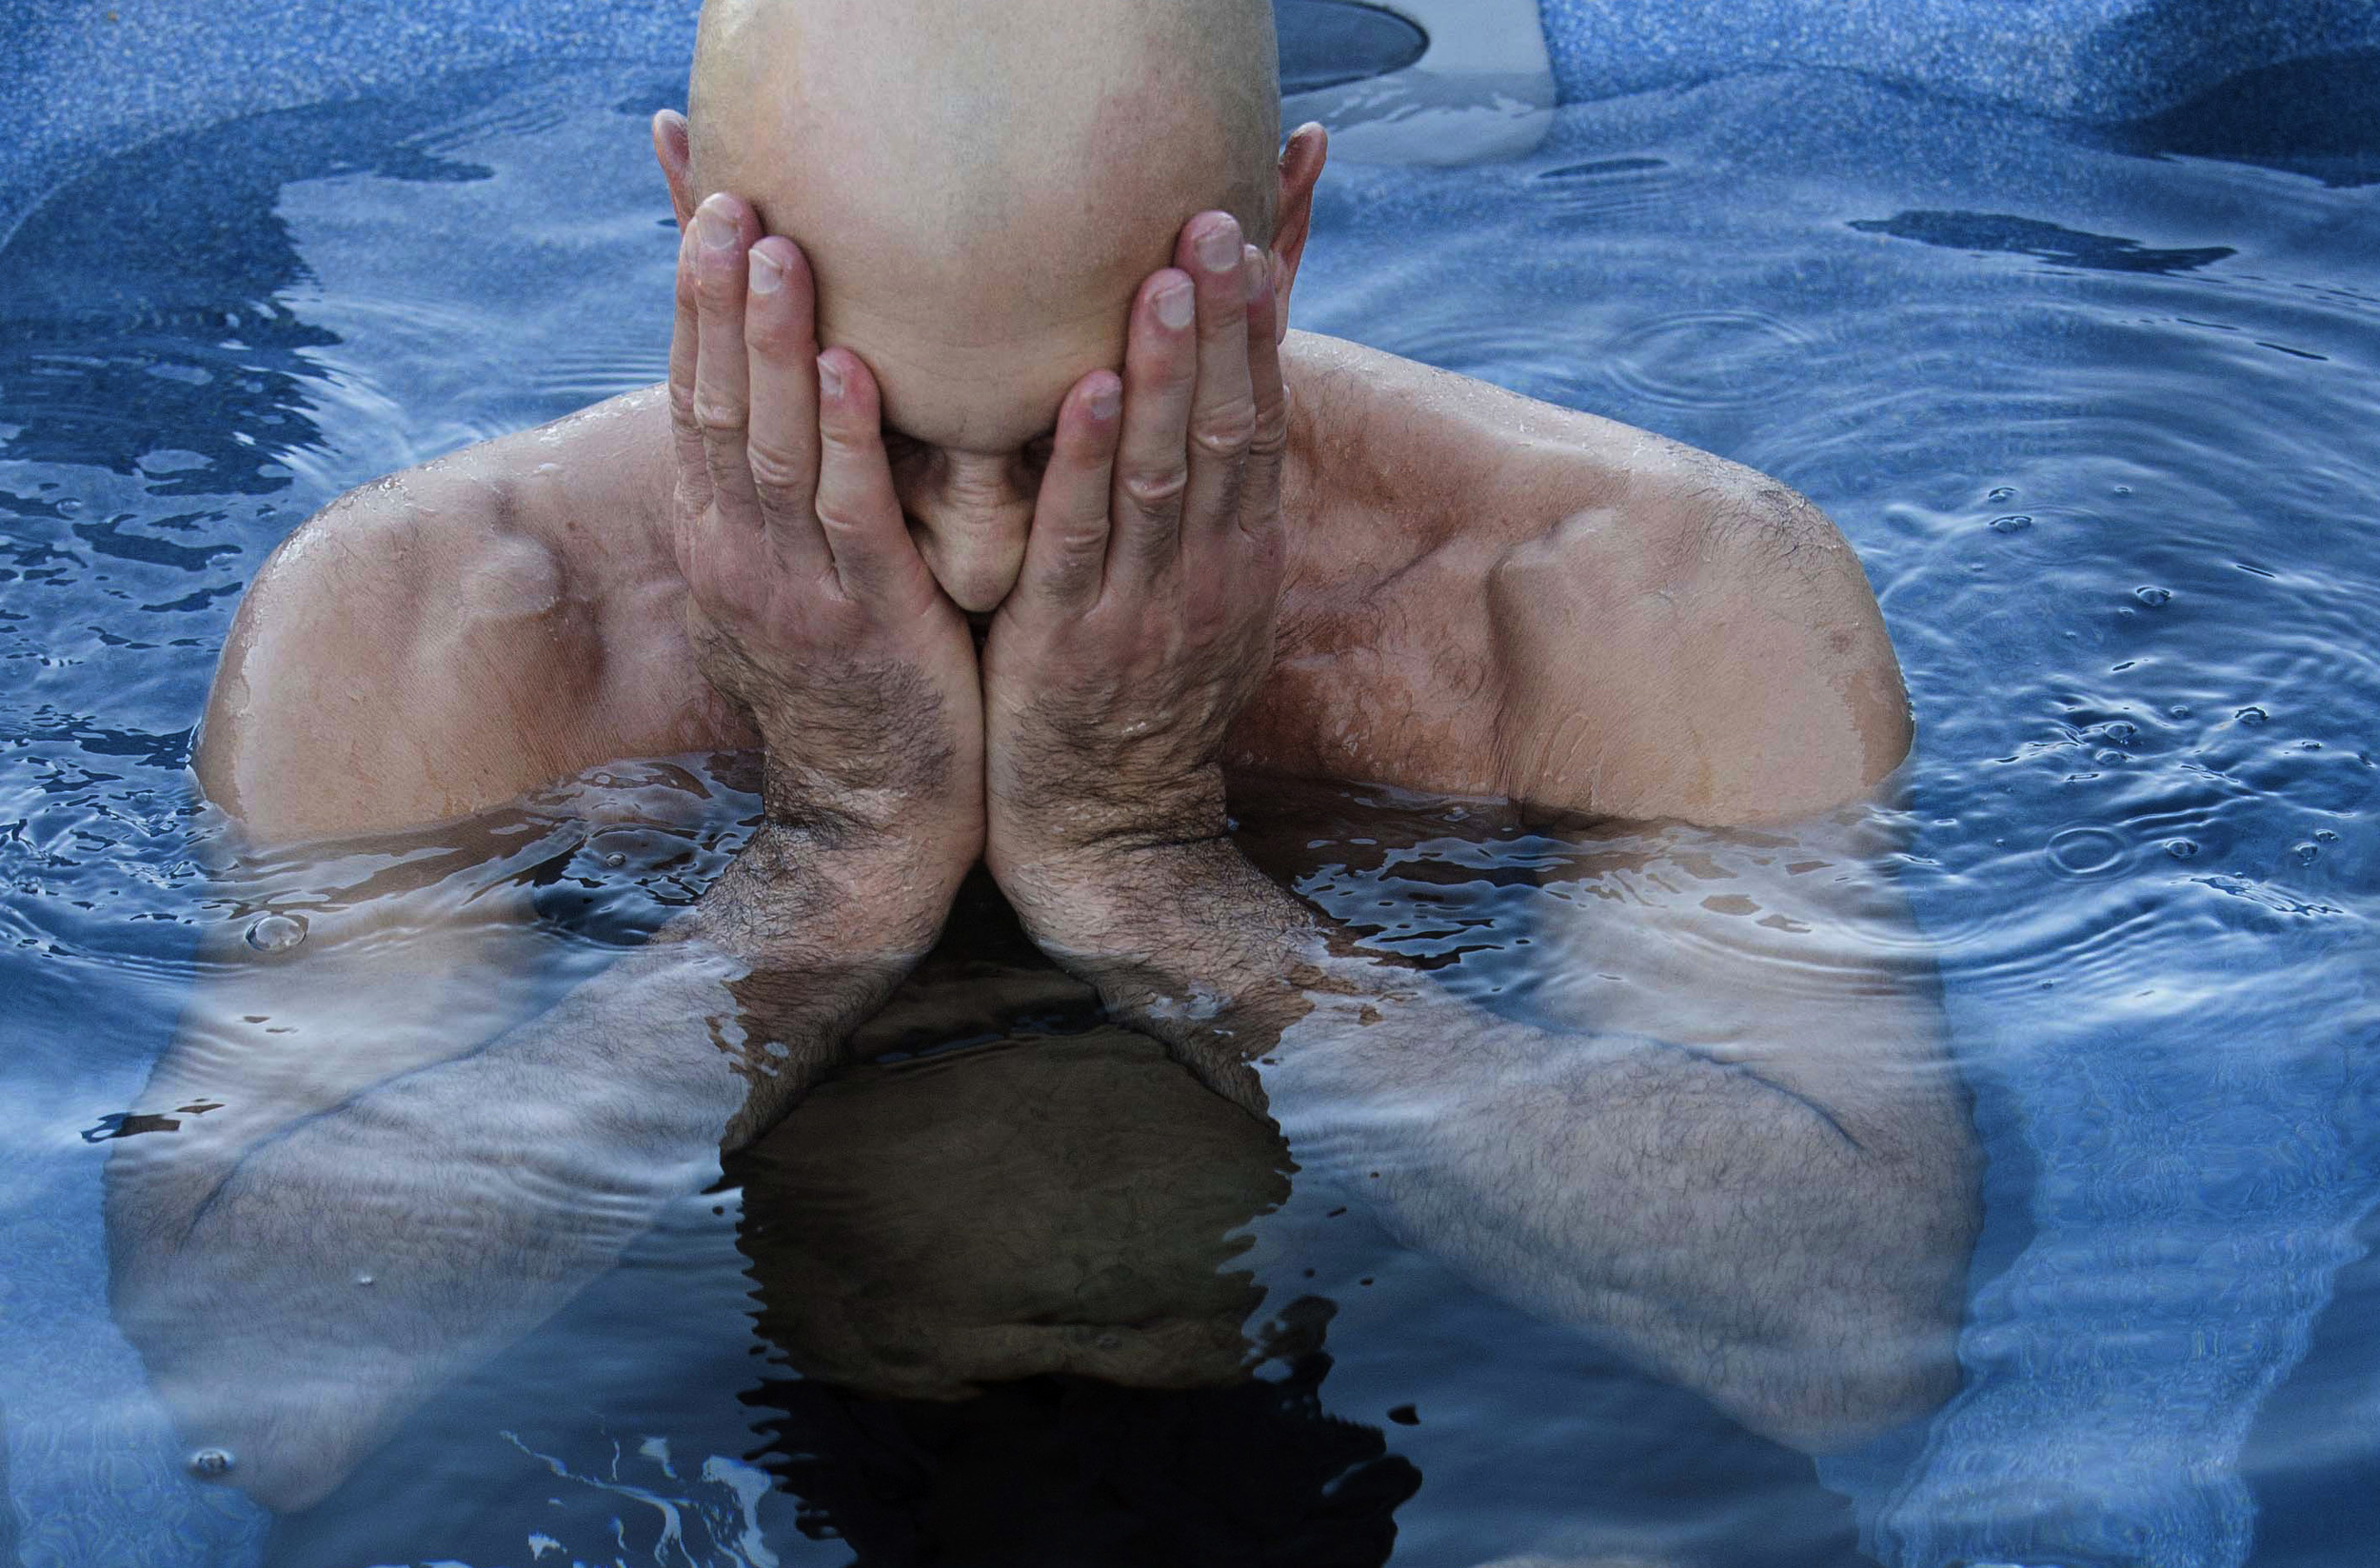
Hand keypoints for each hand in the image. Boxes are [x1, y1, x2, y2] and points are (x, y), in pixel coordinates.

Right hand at [668, 194, 981, 870]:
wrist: (875, 815)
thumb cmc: (857, 684)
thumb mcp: (796, 580)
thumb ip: (791, 497)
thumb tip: (797, 404)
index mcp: (722, 537)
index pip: (695, 399)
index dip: (699, 305)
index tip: (712, 208)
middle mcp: (740, 554)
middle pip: (717, 405)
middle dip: (720, 300)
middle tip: (731, 198)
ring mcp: (797, 589)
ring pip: (772, 447)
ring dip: (770, 345)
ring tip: (776, 250)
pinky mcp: (869, 622)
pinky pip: (852, 517)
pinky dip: (846, 440)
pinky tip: (846, 369)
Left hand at [981, 211, 1286, 927]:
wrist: (1111, 834)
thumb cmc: (1141, 701)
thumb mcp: (1200, 601)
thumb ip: (1204, 510)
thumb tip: (1206, 409)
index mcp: (1241, 552)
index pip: (1258, 416)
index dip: (1257, 325)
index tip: (1251, 230)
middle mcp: (1209, 570)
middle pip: (1226, 424)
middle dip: (1223, 320)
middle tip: (1212, 219)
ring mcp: (1145, 605)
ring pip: (1162, 469)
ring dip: (1163, 370)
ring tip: (1162, 277)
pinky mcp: (1073, 640)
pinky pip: (1081, 537)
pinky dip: (1081, 461)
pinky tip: (1078, 390)